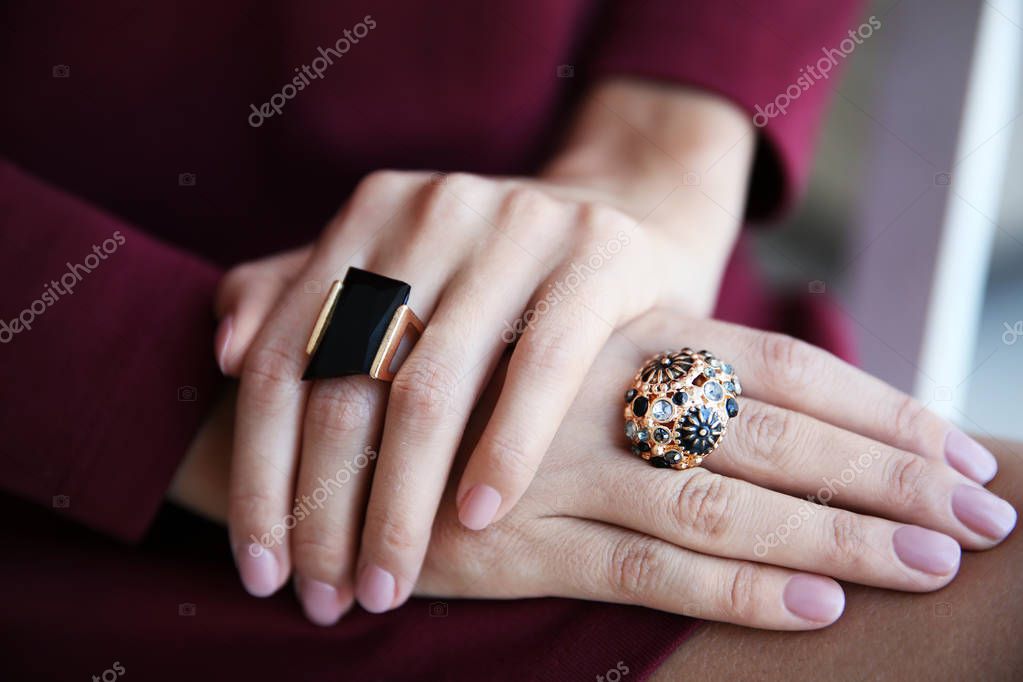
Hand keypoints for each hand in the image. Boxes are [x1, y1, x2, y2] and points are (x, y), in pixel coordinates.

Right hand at [175, 312, 1015, 627]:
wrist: (305, 409)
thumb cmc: (441, 383)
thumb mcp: (540, 357)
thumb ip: (640, 373)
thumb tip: (752, 405)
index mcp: (617, 335)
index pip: (775, 363)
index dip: (874, 404)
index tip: (960, 445)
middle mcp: (601, 388)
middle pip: (775, 425)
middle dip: (887, 470)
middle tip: (985, 511)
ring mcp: (562, 466)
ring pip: (726, 494)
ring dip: (837, 531)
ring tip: (930, 560)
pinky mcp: (517, 541)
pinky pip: (646, 563)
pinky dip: (735, 583)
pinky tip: (814, 603)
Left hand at [214, 80, 757, 617]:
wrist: (633, 221)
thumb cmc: (503, 278)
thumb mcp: (403, 277)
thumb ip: (307, 301)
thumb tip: (221, 351)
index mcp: (370, 215)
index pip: (280, 356)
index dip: (258, 472)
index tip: (260, 567)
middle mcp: (431, 209)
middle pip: (345, 380)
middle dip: (324, 508)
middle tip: (328, 598)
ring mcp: (516, 224)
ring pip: (429, 387)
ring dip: (399, 504)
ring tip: (388, 585)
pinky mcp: (597, 254)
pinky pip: (540, 367)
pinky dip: (503, 451)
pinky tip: (478, 521)